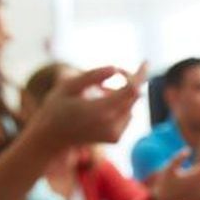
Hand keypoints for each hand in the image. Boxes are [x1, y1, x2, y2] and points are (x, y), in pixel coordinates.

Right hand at [27, 62, 147, 151]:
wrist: (53, 138)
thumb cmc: (56, 107)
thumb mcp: (68, 86)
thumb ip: (92, 76)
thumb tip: (115, 68)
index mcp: (100, 110)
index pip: (131, 90)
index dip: (140, 75)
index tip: (146, 62)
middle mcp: (111, 124)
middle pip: (133, 96)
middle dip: (128, 80)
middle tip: (115, 71)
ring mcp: (115, 134)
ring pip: (130, 105)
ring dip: (121, 93)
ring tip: (98, 92)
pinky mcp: (116, 138)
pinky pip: (126, 115)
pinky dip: (119, 106)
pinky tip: (100, 105)